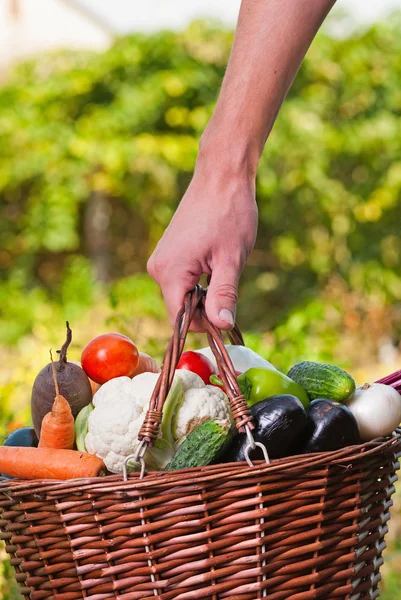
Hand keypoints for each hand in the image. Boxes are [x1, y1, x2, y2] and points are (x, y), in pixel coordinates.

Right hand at [147, 154, 257, 330]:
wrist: (221, 177)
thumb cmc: (229, 214)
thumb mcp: (231, 259)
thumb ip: (224, 295)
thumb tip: (222, 325)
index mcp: (170, 272)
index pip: (180, 320)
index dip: (205, 325)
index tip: (228, 316)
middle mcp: (158, 268)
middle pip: (181, 310)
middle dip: (206, 308)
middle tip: (230, 288)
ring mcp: (161, 260)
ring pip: (183, 296)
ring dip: (205, 294)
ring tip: (223, 269)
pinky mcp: (168, 254)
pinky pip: (182, 282)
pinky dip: (200, 283)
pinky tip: (215, 265)